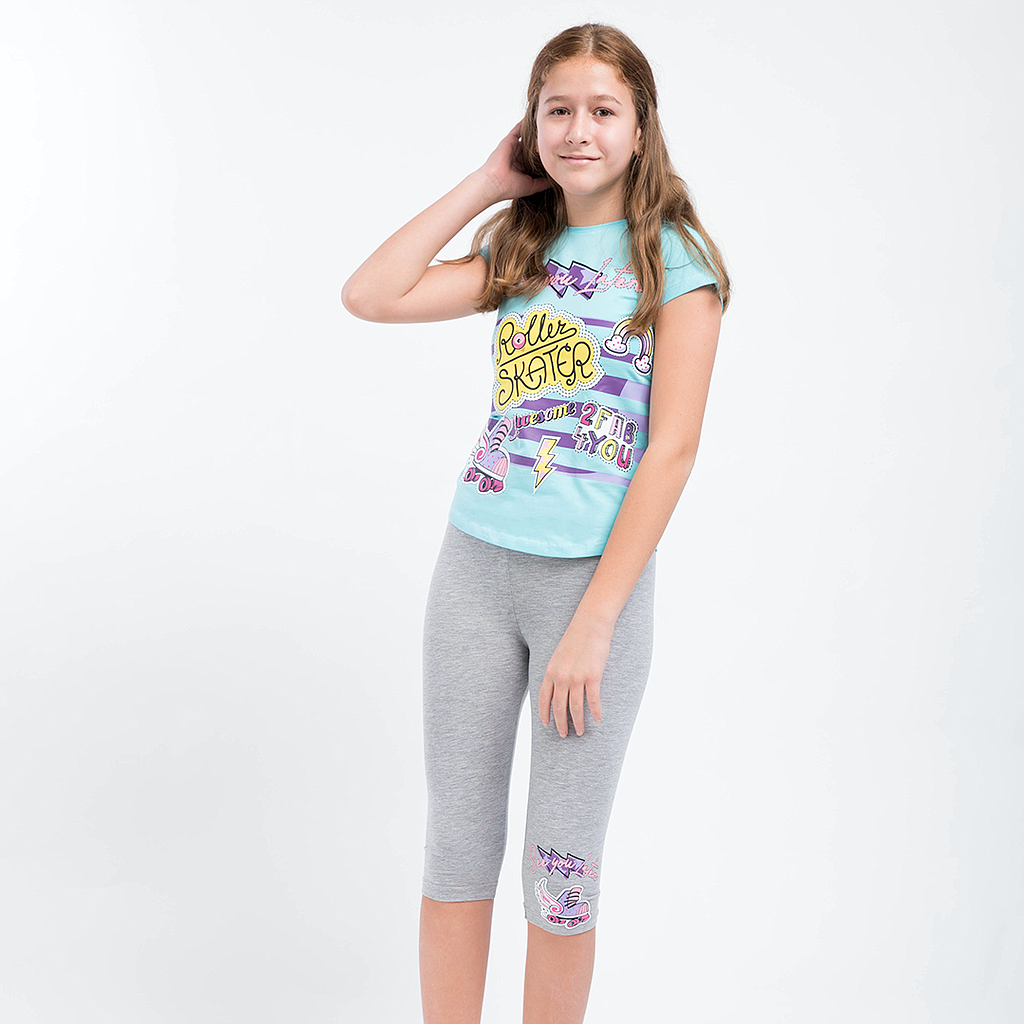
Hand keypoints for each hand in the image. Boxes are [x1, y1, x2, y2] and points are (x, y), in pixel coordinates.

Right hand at [478, 121, 551, 202]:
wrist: (495, 183)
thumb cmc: (511, 187)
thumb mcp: (533, 186)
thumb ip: (544, 182)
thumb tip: (558, 178)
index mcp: (524, 166)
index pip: (537, 156)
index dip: (547, 152)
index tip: (560, 148)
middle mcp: (519, 155)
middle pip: (534, 144)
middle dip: (544, 140)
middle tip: (559, 133)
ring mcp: (514, 146)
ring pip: (528, 136)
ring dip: (536, 130)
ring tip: (550, 122)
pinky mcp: (510, 140)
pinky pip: (519, 128)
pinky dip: (526, 122)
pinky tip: (536, 116)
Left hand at [538, 615, 613, 737]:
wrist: (590, 623)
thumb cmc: (576, 637)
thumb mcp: (558, 654)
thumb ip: (556, 671)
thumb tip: (557, 686)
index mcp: (550, 671)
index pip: (544, 698)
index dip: (544, 713)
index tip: (546, 724)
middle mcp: (561, 677)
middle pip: (559, 707)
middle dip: (561, 723)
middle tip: (564, 735)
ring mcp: (576, 677)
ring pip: (575, 708)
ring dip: (578, 722)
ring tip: (581, 732)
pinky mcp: (592, 676)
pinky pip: (593, 700)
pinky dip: (596, 712)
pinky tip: (598, 720)